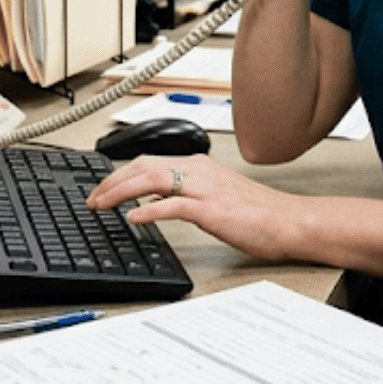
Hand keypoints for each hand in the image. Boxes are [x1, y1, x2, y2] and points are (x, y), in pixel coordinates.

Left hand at [87, 154, 301, 262]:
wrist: (290, 222)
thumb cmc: (259, 214)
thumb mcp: (216, 196)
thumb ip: (185, 194)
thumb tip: (154, 201)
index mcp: (199, 165)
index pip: (148, 161)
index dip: (119, 174)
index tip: (102, 189)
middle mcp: (199, 171)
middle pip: (143, 166)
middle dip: (111, 181)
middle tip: (92, 198)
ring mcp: (205, 189)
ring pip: (151, 180)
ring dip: (120, 192)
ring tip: (101, 205)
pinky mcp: (212, 209)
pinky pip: (173, 206)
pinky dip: (149, 211)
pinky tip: (133, 220)